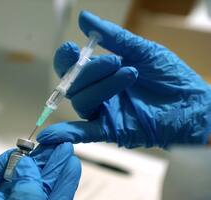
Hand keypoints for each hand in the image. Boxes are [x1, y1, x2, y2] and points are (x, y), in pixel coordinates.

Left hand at [0, 142, 80, 199]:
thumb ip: (24, 178)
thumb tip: (24, 164)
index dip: (3, 161)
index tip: (19, 151)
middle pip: (20, 178)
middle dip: (39, 161)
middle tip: (52, 145)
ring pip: (41, 187)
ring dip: (55, 168)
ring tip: (66, 150)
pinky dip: (64, 184)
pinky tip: (71, 167)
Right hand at [37, 11, 210, 147]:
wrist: (193, 104)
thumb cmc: (170, 76)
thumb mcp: (143, 50)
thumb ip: (113, 37)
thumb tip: (84, 18)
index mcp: (101, 73)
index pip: (71, 67)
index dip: (66, 59)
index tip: (74, 48)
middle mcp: (97, 92)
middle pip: (73, 84)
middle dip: (90, 71)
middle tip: (116, 61)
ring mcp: (103, 111)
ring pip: (82, 101)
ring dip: (102, 86)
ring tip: (130, 74)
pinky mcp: (111, 129)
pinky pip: (84, 133)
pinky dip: (66, 134)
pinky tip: (50, 136)